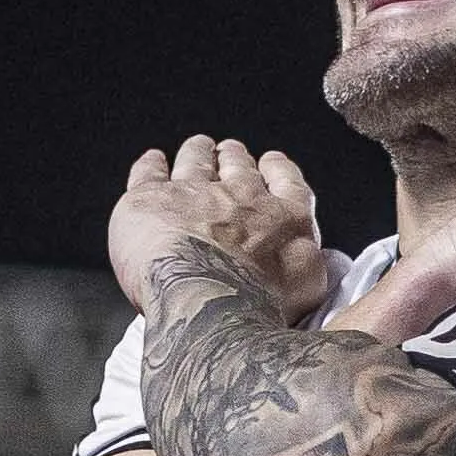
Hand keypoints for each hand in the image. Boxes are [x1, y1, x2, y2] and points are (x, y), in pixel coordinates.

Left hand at [107, 136, 326, 320]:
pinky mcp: (152, 199)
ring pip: (196, 161)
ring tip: (198, 149)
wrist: (209, 302)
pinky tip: (152, 162)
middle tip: (230, 153)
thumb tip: (306, 267)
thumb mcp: (305, 288)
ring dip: (198, 153)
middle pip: (238, 168)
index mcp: (284, 219)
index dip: (278, 170)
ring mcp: (195, 194)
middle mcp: (241, 199)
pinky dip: (151, 165)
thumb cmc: (255, 305)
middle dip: (235, 159)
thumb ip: (304, 266)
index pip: (287, 184)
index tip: (272, 162)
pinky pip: (150, 173)